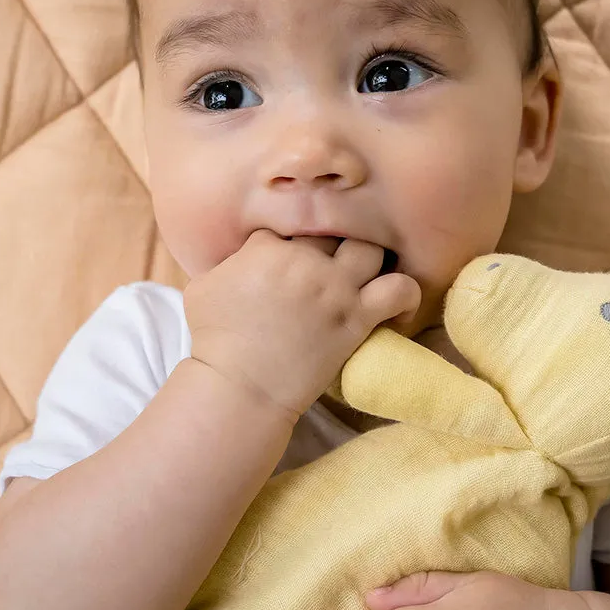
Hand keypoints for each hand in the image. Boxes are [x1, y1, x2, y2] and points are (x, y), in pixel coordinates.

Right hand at [184, 231, 420, 417]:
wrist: (240, 387)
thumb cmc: (214, 341)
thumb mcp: (204, 287)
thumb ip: (229, 261)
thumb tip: (244, 256)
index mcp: (266, 248)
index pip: (289, 221)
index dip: (293, 236)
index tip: (294, 253)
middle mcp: (304, 260)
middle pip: (334, 226)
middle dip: (335, 237)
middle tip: (336, 256)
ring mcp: (334, 288)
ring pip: (370, 248)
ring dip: (372, 256)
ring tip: (369, 270)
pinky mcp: (356, 318)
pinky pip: (399, 290)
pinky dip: (406, 293)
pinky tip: (398, 305)